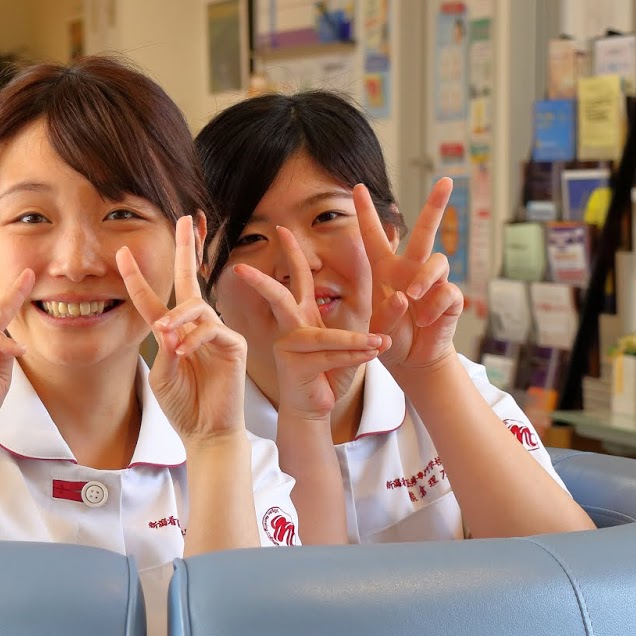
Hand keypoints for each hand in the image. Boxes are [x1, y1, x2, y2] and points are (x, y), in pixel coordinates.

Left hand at [119, 216, 247, 443]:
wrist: (205, 431)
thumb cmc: (183, 405)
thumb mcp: (162, 376)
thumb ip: (164, 350)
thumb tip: (169, 327)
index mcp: (173, 332)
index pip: (153, 298)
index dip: (137, 277)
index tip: (123, 252)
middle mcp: (196, 326)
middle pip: (190, 280)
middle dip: (187, 248)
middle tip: (185, 219)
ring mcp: (217, 333)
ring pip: (197, 306)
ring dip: (178, 317)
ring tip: (167, 335)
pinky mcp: (234, 345)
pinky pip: (212, 328)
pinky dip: (195, 337)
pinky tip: (184, 351)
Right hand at [229, 225, 386, 420]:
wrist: (320, 406)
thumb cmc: (331, 369)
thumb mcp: (353, 333)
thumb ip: (368, 308)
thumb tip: (394, 287)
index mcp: (302, 314)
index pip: (298, 276)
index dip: (291, 253)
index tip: (282, 229)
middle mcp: (290, 327)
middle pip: (277, 296)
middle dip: (260, 282)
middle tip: (241, 268)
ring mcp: (289, 347)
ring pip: (321, 337)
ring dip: (354, 342)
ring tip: (380, 344)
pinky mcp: (295, 367)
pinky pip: (329, 357)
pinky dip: (353, 357)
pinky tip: (370, 358)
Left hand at [357, 178, 463, 372]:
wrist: (412, 360)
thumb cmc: (391, 337)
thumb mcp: (377, 326)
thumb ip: (386, 312)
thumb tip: (406, 294)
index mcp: (386, 269)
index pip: (374, 236)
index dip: (366, 213)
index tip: (357, 187)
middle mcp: (411, 269)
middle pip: (426, 231)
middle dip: (436, 205)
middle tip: (446, 181)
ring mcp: (433, 282)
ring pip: (437, 261)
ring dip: (424, 278)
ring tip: (412, 297)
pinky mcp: (450, 299)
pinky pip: (447, 293)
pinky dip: (434, 307)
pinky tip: (425, 321)